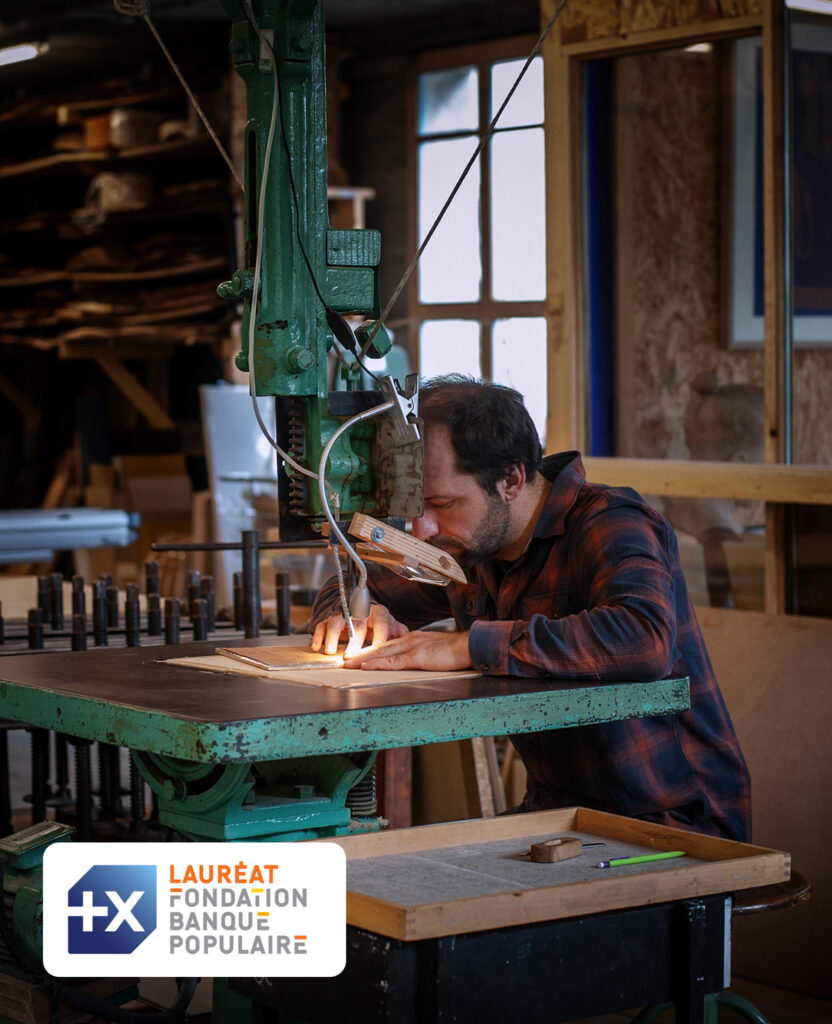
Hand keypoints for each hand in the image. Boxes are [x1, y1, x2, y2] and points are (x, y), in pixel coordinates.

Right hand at [310, 602, 408, 656]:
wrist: (362, 611)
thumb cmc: (379, 624)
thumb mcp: (393, 627)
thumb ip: (400, 633)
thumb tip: (407, 639)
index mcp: (379, 614)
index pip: (381, 625)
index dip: (379, 638)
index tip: (378, 650)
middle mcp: (361, 613)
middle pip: (358, 626)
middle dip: (353, 642)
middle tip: (350, 656)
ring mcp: (344, 616)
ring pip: (337, 623)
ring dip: (333, 637)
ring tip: (330, 651)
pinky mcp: (330, 620)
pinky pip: (322, 626)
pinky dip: (318, 636)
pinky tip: (316, 646)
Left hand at [343, 630, 471, 671]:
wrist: (470, 646)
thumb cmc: (457, 650)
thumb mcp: (435, 650)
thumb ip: (422, 654)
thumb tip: (414, 661)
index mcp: (414, 638)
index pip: (388, 643)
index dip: (372, 649)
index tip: (360, 654)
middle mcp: (410, 639)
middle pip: (380, 646)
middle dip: (361, 653)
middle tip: (346, 658)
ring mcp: (412, 647)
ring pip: (382, 653)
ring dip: (364, 658)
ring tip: (349, 664)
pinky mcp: (417, 657)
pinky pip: (393, 661)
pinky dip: (377, 664)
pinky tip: (367, 667)